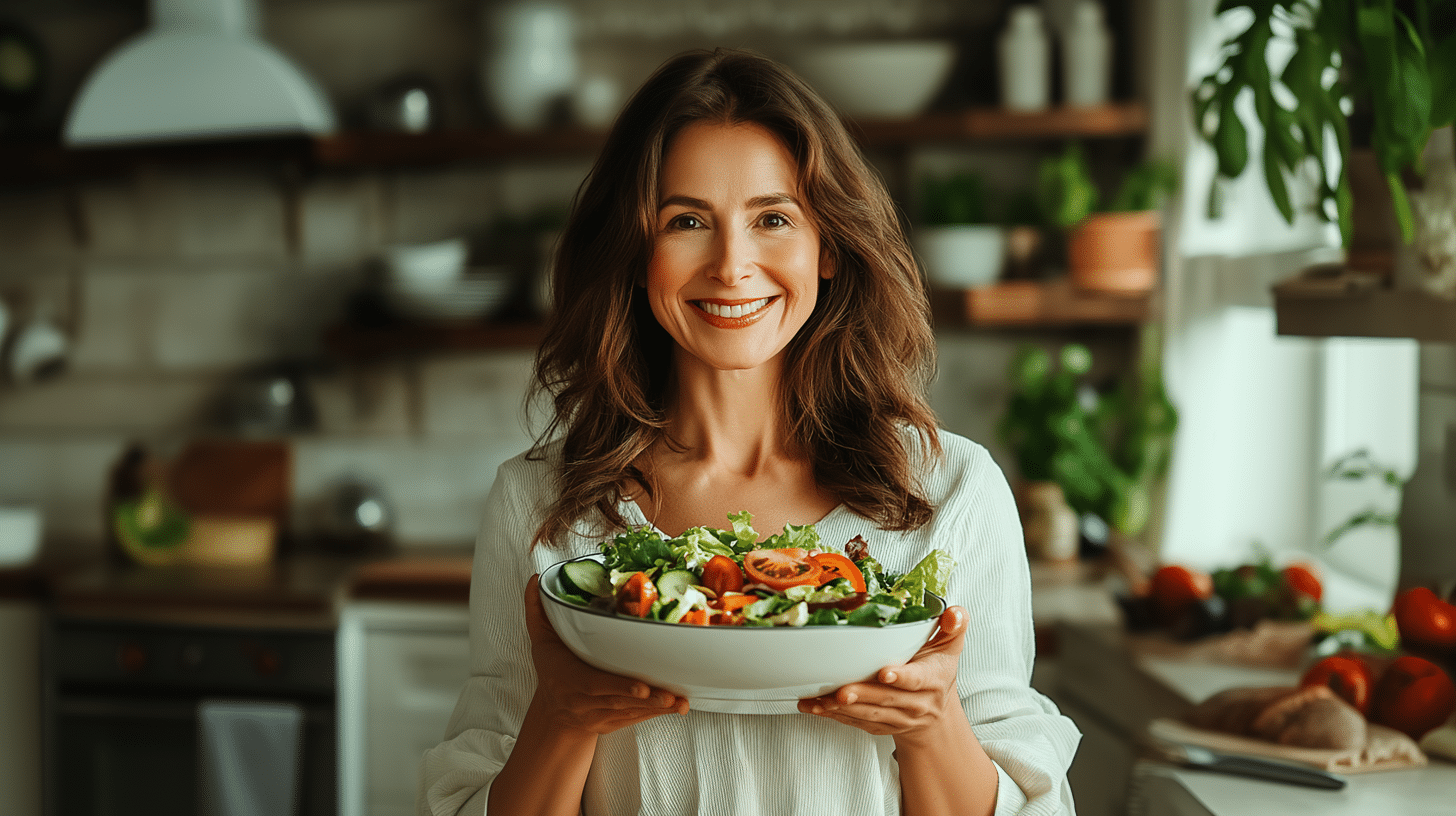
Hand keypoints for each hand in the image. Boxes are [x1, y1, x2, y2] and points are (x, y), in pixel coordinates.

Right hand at [523, 574, 688, 734]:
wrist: (553, 712)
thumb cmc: (552, 671)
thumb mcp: (540, 641)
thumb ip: (536, 611)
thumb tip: (534, 580)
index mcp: (569, 680)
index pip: (594, 685)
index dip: (618, 686)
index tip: (641, 686)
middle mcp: (585, 702)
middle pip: (618, 701)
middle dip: (645, 699)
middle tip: (669, 693)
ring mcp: (601, 715)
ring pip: (631, 712)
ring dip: (656, 707)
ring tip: (679, 701)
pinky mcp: (615, 723)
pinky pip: (637, 718)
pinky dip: (657, 714)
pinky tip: (676, 705)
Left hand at [797, 605, 967, 742]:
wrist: (935, 713)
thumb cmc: (937, 672)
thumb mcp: (950, 646)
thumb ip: (954, 627)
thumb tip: (953, 613)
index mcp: (932, 679)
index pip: (917, 679)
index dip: (901, 677)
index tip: (884, 673)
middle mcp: (916, 702)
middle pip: (887, 700)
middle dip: (863, 695)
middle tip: (842, 691)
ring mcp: (897, 717)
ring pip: (869, 714)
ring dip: (843, 709)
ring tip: (820, 701)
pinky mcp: (880, 726)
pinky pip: (856, 723)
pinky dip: (834, 716)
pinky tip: (815, 707)